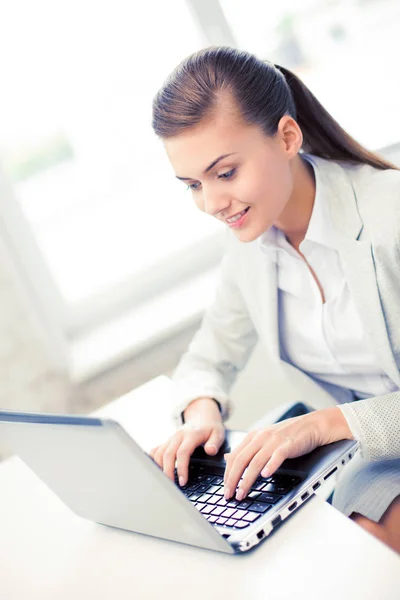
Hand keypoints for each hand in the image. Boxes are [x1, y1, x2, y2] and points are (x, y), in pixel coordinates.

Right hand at [149, 397, 224, 485]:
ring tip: (165, 481)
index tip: (183, 481)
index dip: (181, 468)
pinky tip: (156, 471)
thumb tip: (210, 451)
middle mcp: (178, 436)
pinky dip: (152, 460)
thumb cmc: (210, 428)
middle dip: (167, 471)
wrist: (202, 416)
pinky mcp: (166, 441)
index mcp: (191, 435)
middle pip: (168, 454)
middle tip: (171, 486)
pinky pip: (155, 450)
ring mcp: (170, 438)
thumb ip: (215, 442)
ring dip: (159, 467)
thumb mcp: (218, 433)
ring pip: (159, 453)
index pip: (183, 452)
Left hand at [223, 407, 352, 500]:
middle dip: (232, 480)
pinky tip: (266, 476)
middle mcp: (260, 437)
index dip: (227, 474)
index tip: (225, 488)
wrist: (311, 426)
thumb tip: (226, 458)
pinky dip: (270, 466)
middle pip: (241, 460)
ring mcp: (273, 441)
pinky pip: (277, 456)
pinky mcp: (287, 445)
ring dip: (246, 480)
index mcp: (253, 436)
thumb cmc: (287, 435)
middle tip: (229, 495)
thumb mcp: (263, 439)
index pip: (234, 456)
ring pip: (255, 462)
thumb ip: (246, 449)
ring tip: (242, 493)